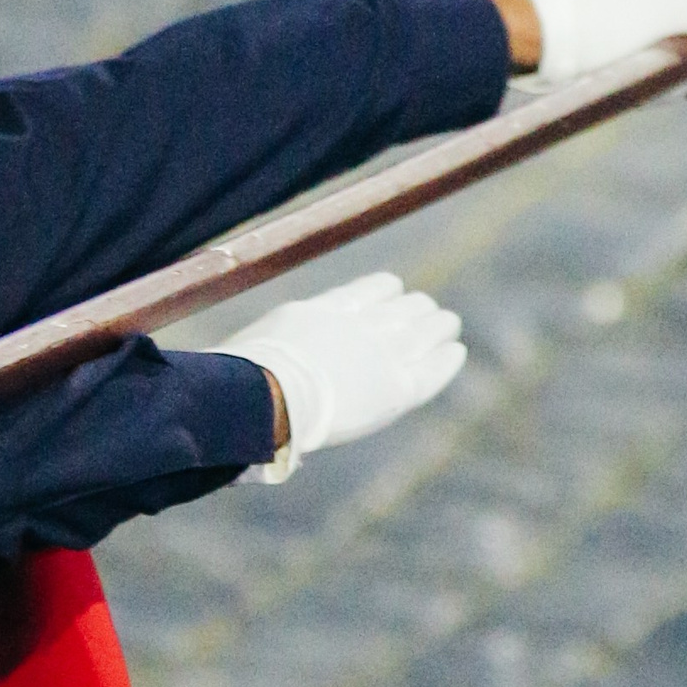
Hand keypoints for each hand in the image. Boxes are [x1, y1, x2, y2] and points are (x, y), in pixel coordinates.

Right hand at [216, 271, 464, 475]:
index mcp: (323, 312)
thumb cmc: (241, 382)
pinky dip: (445, 358)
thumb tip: (231, 378)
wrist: (267, 393)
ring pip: (422, 331)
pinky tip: (455, 351)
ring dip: (435, 326)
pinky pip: (431, 369)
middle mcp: (357, 326)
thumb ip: (262, 358)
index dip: (383, 293)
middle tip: (428, 314)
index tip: (392, 294)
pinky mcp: (396, 388)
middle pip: (399, 308)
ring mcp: (379, 354)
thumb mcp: (247, 354)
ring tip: (447, 325)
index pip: (367, 292)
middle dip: (414, 310)